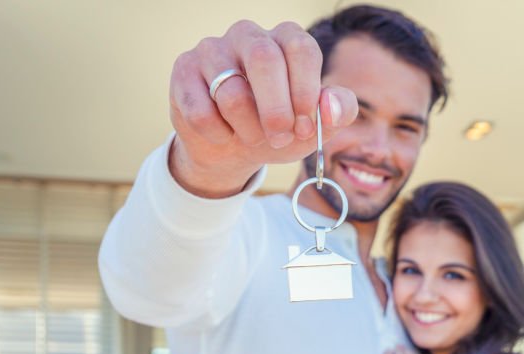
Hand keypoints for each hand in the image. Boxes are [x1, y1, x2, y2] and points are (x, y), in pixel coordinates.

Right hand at [168, 20, 358, 197]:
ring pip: (231, 92)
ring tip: (253, 137)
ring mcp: (212, 49)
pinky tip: (224, 134)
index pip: (301, 48)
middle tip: (280, 138)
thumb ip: (339, 111)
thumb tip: (329, 104)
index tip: (305, 127)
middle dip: (276, 111)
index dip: (305, 92)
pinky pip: (201, 111)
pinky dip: (219, 135)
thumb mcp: (319, 125)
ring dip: (248, 129)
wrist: (236, 149)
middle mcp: (249, 35)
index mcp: (287, 39)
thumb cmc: (282, 129)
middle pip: (264, 59)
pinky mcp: (183, 71)